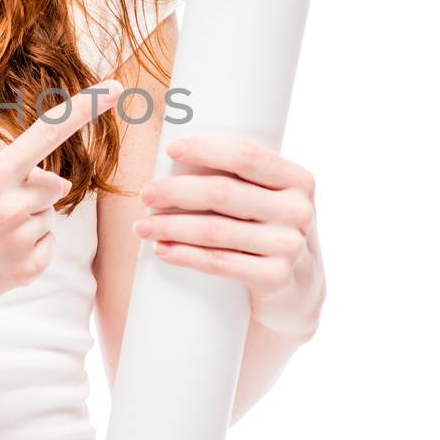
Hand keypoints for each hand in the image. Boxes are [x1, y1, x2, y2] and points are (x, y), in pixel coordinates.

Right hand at [0, 82, 124, 327]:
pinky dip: (28, 249)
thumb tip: (57, 186)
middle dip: (34, 193)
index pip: (48, 132)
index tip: (116, 90)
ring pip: (48, 217)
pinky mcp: (28, 268)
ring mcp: (22, 238)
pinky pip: (46, 245)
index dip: (86, 108)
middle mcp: (14, 204)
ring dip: (27, 222)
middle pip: (54, 185)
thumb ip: (11, 176)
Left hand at [133, 134, 325, 337]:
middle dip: (176, 191)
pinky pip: (219, 263)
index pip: (246, 156)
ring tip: (142, 227)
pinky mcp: (275, 278)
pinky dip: (185, 255)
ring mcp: (289, 246)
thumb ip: (241, 176)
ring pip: (215, 230)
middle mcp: (298, 211)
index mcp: (298, 179)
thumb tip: (176, 152)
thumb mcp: (269, 199)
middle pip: (223, 192)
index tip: (169, 150)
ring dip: (170, 226)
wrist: (298, 290)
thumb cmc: (269, 231)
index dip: (205, 150)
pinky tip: (162, 250)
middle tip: (145, 195)